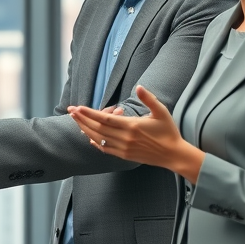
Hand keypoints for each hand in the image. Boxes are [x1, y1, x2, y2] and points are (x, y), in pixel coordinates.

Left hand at [68, 86, 203, 183]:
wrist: (174, 155)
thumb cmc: (168, 132)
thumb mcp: (161, 112)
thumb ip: (149, 99)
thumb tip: (139, 87)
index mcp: (132, 126)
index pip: (105, 119)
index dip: (89, 113)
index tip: (78, 108)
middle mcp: (125, 138)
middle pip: (98, 128)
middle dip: (82, 119)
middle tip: (71, 111)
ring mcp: (124, 148)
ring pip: (99, 139)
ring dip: (85, 130)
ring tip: (76, 121)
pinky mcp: (124, 156)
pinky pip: (106, 149)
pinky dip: (95, 143)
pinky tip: (89, 138)